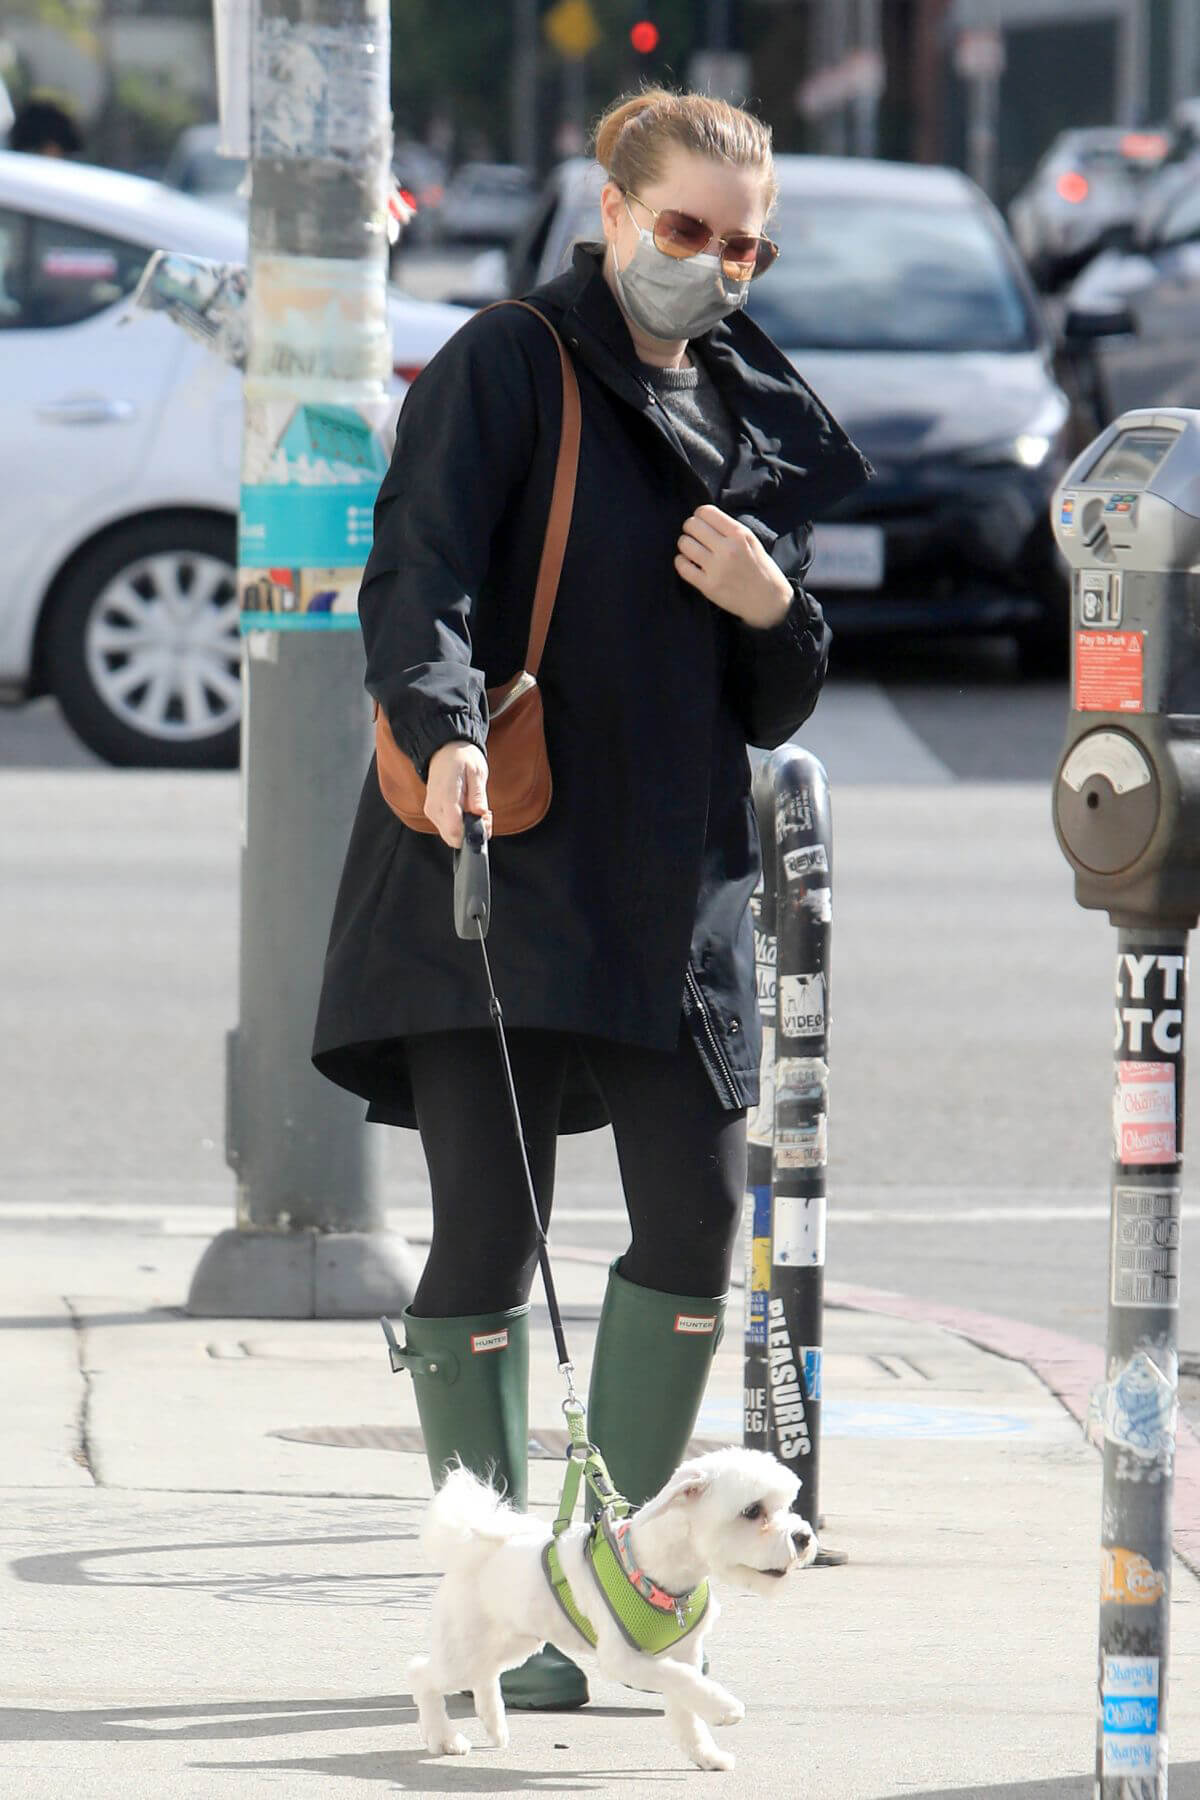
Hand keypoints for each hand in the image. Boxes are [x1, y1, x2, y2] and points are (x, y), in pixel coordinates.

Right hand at [425, 740, 491, 846]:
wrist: (444, 750)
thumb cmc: (462, 758)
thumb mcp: (477, 772)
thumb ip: (478, 796)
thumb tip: (481, 815)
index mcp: (446, 795)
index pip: (455, 830)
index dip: (473, 832)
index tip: (485, 820)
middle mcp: (435, 807)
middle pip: (453, 837)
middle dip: (471, 832)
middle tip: (484, 815)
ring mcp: (432, 811)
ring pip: (450, 835)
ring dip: (466, 829)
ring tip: (476, 809)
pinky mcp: (433, 813)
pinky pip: (447, 828)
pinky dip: (460, 825)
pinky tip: (468, 811)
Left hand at [676, 504, 792, 628]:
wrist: (768, 601)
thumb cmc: (760, 569)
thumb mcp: (751, 541)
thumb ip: (729, 529)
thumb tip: (703, 520)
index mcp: (739, 534)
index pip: (705, 511)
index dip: (699, 516)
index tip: (702, 524)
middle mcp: (727, 548)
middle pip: (692, 525)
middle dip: (690, 529)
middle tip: (695, 537)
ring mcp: (717, 568)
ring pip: (684, 544)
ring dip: (685, 545)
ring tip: (692, 551)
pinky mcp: (708, 586)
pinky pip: (682, 566)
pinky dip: (681, 562)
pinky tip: (689, 564)